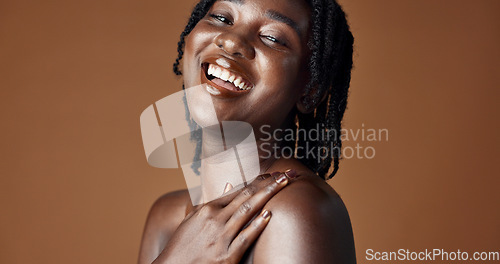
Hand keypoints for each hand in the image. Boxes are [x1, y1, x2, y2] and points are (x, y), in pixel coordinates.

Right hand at [152, 170, 297, 263]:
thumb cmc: (182, 246)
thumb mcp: (193, 220)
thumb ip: (212, 202)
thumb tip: (228, 185)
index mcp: (207, 209)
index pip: (237, 191)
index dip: (256, 181)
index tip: (271, 174)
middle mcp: (215, 219)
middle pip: (246, 196)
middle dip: (268, 184)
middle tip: (286, 174)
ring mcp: (221, 237)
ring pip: (248, 211)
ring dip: (267, 195)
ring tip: (283, 185)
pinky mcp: (226, 256)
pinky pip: (245, 238)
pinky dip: (257, 225)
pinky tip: (269, 215)